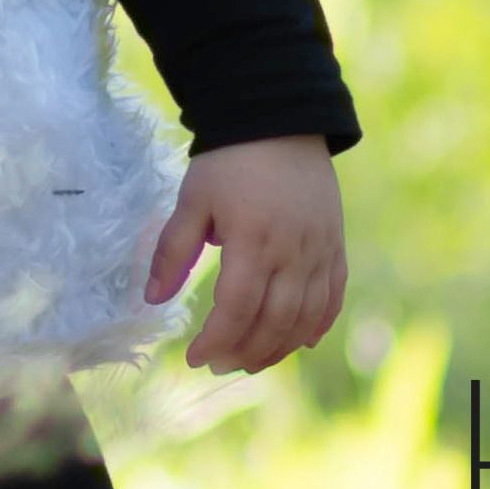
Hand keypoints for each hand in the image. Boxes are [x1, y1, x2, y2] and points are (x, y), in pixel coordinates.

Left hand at [148, 135, 344, 373]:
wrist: (281, 121)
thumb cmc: (229, 161)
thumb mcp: (192, 200)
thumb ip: (173, 251)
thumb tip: (153, 299)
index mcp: (252, 240)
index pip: (235, 308)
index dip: (215, 340)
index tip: (193, 358)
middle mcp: (293, 252)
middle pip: (273, 321)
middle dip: (244, 352)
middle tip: (218, 367)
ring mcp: (320, 251)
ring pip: (305, 317)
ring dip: (278, 348)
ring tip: (250, 363)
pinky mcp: (336, 246)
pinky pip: (332, 297)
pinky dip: (316, 325)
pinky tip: (297, 343)